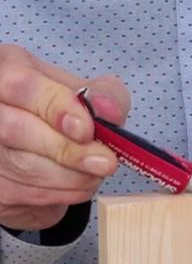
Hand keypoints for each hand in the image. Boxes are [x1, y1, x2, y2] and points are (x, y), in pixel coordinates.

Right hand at [0, 44, 129, 229]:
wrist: (47, 138)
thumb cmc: (68, 106)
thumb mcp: (91, 89)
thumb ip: (106, 95)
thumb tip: (109, 111)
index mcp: (9, 70)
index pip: (23, 86)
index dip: (56, 108)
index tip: (87, 129)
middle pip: (15, 131)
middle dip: (69, 150)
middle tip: (106, 161)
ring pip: (22, 167)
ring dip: (71, 176)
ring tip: (99, 171)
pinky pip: (25, 194)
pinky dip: (63, 192)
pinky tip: (82, 183)